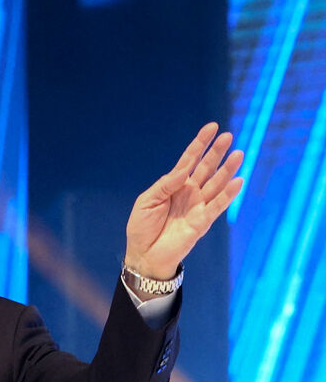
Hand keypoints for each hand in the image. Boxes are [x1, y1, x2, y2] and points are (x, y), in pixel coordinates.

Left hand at [124, 122, 244, 279]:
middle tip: (228, 136)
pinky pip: (217, 206)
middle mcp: (190, 192)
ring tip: (238, 154)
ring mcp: (198, 206)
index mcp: (175, 185)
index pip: (189, 160)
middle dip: (217, 152)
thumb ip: (166, 184)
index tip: (212, 127)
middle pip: (207, 168)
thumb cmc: (142, 227)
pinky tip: (238, 181)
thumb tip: (184, 169)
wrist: (143, 254)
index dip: (200, 144)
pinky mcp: (202, 222)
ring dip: (227, 170)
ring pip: (216, 184)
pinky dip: (228, 194)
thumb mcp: (147, 201)